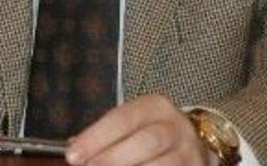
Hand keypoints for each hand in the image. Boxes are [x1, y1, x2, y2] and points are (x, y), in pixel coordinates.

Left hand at [65, 94, 216, 165]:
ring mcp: (188, 153)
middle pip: (146, 142)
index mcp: (155, 107)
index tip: (73, 156)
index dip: (96, 138)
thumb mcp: (132, 124)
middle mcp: (176, 127)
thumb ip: (105, 135)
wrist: (194, 145)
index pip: (123, 118)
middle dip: (112, 158)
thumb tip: (73, 150)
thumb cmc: (151, 134)